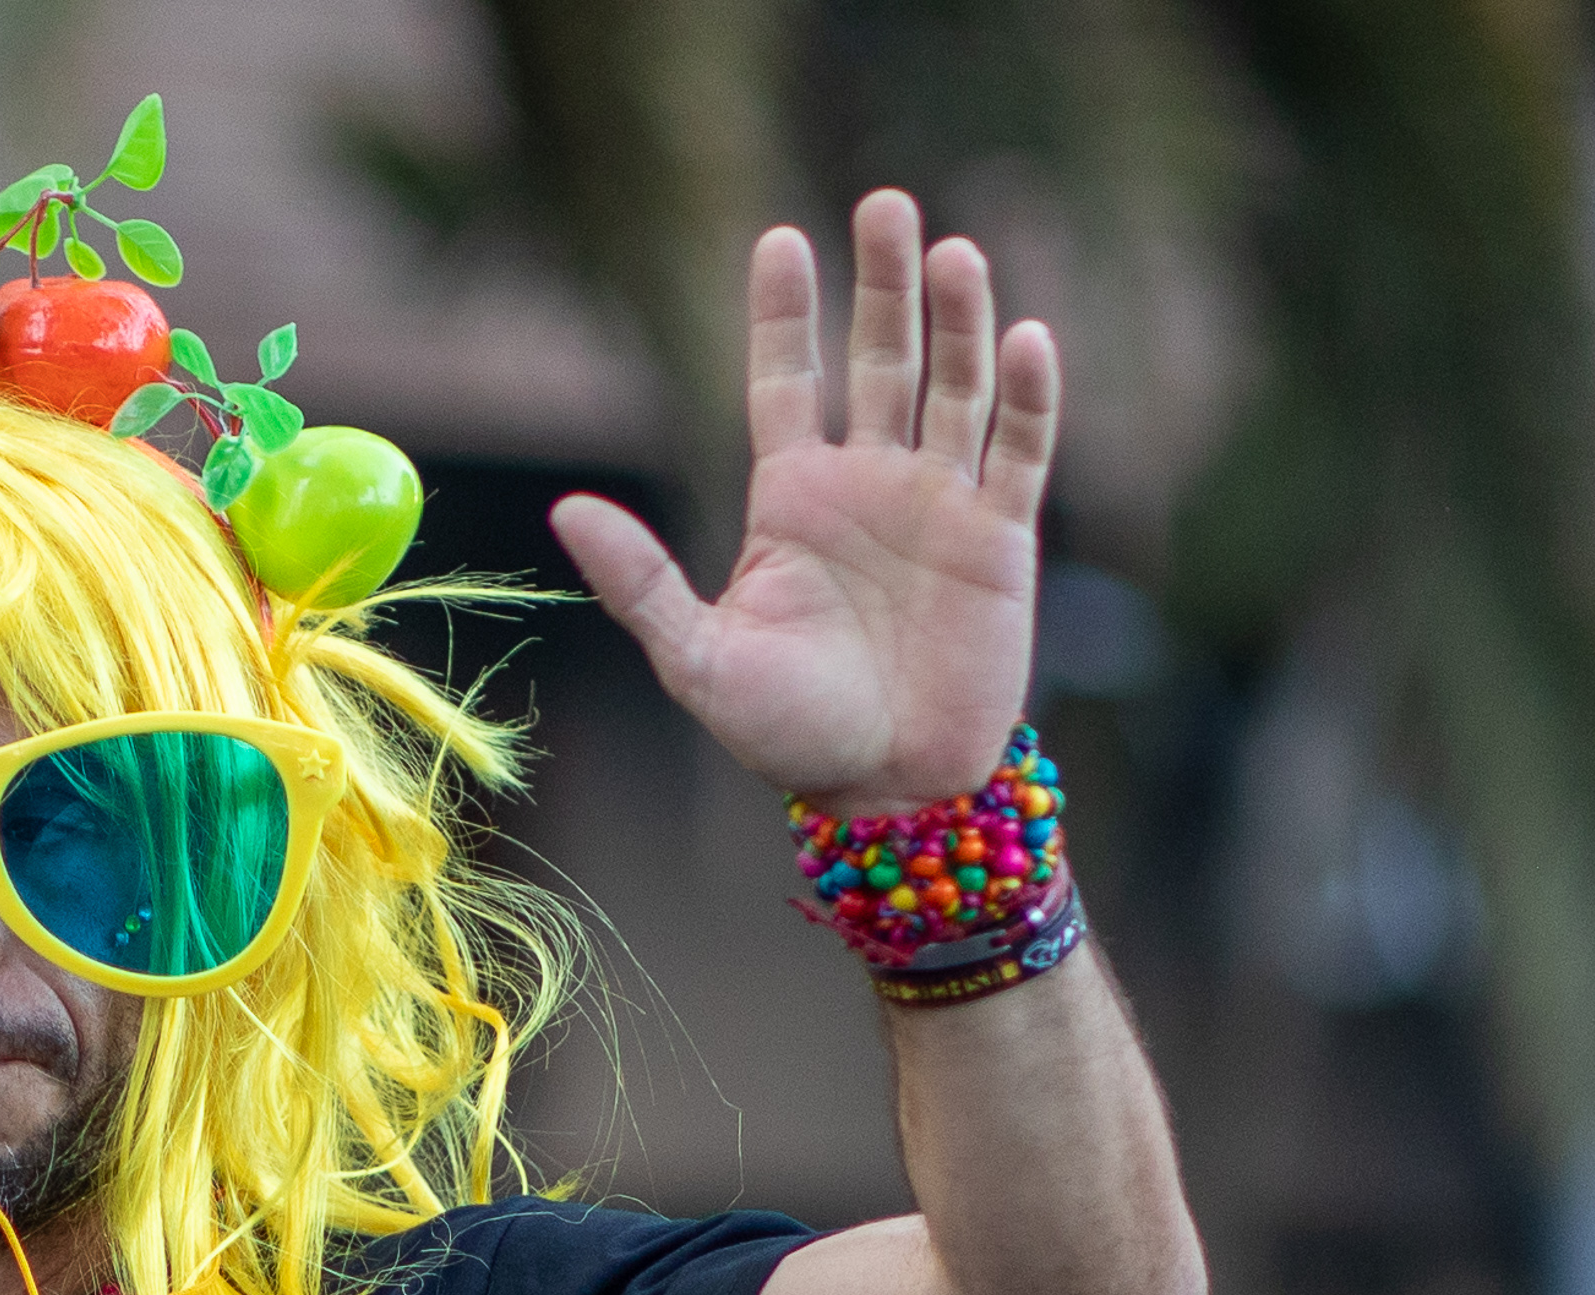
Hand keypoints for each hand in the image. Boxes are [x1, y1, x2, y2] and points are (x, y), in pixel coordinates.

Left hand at [553, 189, 1052, 812]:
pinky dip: (1028, 395)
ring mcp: (939, 502)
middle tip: (884, 204)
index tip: (781, 237)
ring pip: (953, 384)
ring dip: (959, 318)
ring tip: (955, 249)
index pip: (785, 380)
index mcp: (790, 500)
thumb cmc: (785, 732)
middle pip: (880, 357)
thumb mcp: (697, 658)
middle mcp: (867, 484)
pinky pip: (1020, 449)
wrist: (882, 790)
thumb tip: (566, 511)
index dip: (785, 312)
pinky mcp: (1002, 537)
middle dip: (883, 283)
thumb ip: (642, 582)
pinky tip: (1027, 338)